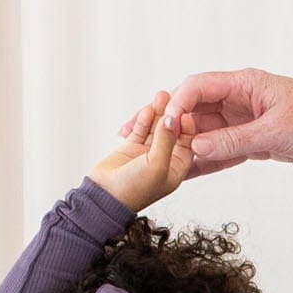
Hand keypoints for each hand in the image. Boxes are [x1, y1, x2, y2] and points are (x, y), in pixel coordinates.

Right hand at [89, 93, 192, 212]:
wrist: (105, 196)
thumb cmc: (134, 190)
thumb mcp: (157, 165)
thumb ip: (165, 141)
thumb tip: (172, 119)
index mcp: (177, 168)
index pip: (188, 142)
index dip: (188, 127)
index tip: (186, 111)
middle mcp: (164, 159)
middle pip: (172, 132)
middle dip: (172, 115)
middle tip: (173, 96)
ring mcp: (147, 152)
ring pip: (156, 128)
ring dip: (158, 113)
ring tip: (160, 96)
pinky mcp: (131, 147)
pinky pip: (141, 130)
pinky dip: (144, 120)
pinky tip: (148, 109)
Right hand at [161, 69, 292, 173]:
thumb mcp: (273, 131)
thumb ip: (234, 139)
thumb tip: (197, 146)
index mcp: (243, 84)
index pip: (199, 86)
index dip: (178, 103)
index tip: (166, 123)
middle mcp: (235, 98)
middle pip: (193, 107)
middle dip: (171, 123)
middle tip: (147, 139)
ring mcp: (237, 119)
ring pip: (201, 130)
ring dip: (182, 143)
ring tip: (156, 158)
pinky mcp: (243, 138)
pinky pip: (217, 148)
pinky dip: (202, 159)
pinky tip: (183, 171)